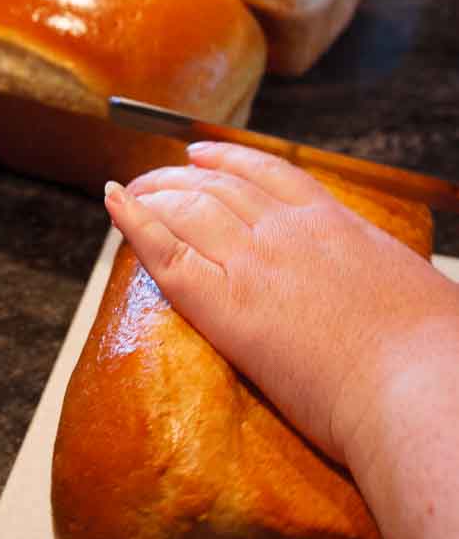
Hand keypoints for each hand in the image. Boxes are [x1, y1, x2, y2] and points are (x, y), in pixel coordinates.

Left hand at [105, 143, 458, 464]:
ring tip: (131, 190)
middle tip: (156, 177)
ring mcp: (252, 262)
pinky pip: (164, 250)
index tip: (203, 153)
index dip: (228, 159)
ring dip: (153, 192)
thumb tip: (387, 285)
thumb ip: (383, 274)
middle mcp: (286, 230)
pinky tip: (112, 201)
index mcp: (334, 222)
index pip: (268, 173)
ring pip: (187, 208)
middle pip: (218, 186)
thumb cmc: (434, 351)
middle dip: (180, 176)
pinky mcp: (224, 305)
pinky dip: (132, 220)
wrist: (416, 385)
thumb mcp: (416, 288)